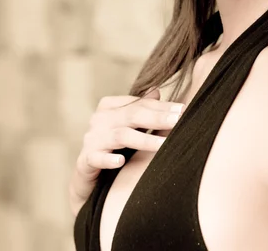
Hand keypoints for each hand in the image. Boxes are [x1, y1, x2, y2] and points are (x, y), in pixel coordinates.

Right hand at [69, 88, 185, 215]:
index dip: (162, 107)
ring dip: (145, 140)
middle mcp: (99, 120)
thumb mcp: (128, 125)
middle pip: (132, 116)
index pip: (140, 104)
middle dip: (157, 118)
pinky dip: (108, 159)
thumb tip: (157, 90)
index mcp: (110, 106)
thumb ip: (141, 108)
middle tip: (178, 121)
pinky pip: (96, 158)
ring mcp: (91, 139)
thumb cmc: (112, 146)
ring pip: (121, 136)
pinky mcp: (85, 160)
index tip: (182, 110)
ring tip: (163, 145)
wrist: (88, 176)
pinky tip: (120, 162)